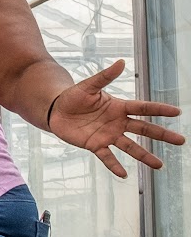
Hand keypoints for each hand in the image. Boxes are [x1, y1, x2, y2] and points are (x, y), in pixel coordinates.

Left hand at [46, 59, 183, 176]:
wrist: (57, 111)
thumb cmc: (74, 96)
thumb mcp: (89, 86)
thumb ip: (105, 77)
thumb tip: (121, 62)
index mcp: (119, 106)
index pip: (144, 108)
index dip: (160, 110)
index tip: (177, 112)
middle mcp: (118, 122)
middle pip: (144, 129)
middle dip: (162, 135)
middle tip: (181, 141)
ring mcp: (108, 135)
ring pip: (130, 147)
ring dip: (144, 156)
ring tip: (159, 165)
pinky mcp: (95, 145)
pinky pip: (107, 157)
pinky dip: (115, 165)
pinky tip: (124, 174)